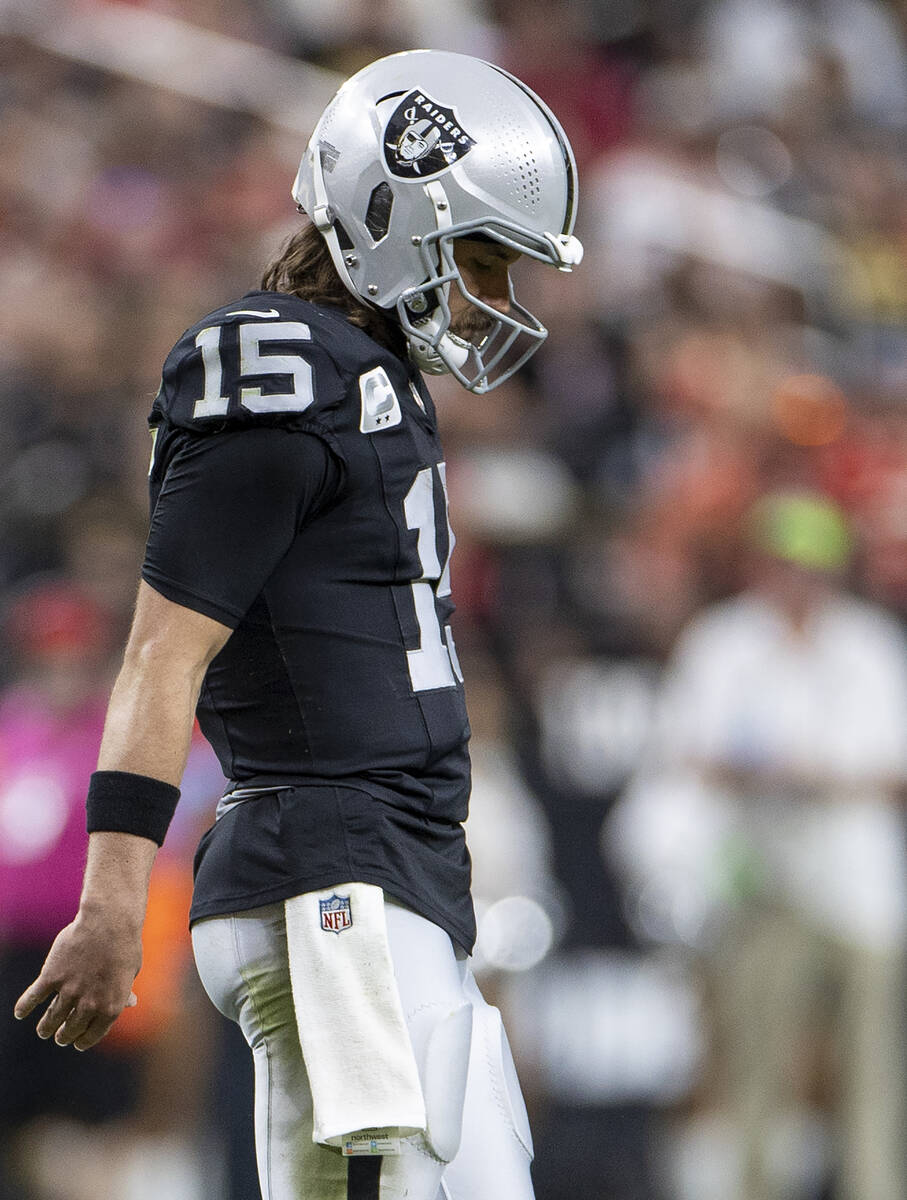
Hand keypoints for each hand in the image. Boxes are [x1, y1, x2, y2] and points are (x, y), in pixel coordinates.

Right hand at [13, 909, 141, 1050]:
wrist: (109, 922)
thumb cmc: (124, 945)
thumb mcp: (131, 971)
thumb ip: (124, 991)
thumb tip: (130, 1003)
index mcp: (111, 1007)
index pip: (93, 1034)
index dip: (83, 1041)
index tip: (77, 1043)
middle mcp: (89, 1004)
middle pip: (70, 1029)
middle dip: (64, 1036)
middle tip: (59, 1037)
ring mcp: (69, 991)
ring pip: (51, 1018)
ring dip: (46, 1028)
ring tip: (44, 1031)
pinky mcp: (51, 976)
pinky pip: (33, 997)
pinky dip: (25, 1007)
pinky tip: (20, 1013)